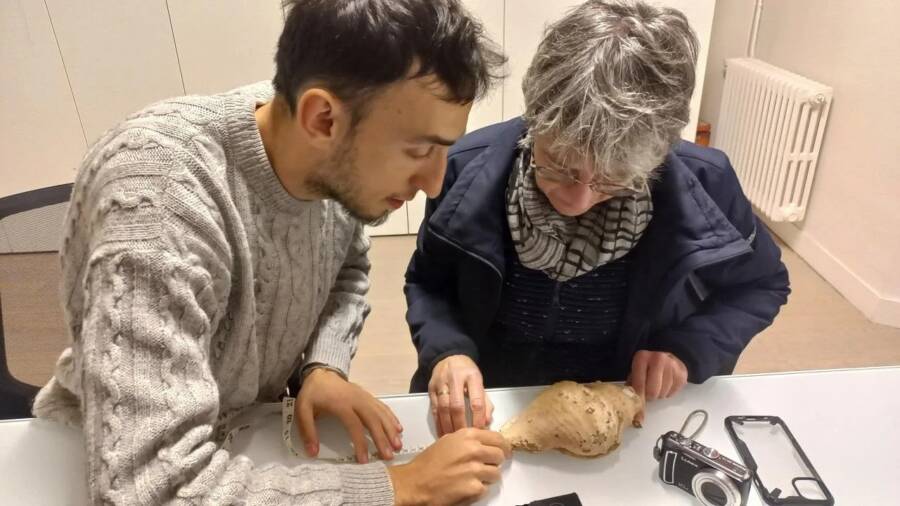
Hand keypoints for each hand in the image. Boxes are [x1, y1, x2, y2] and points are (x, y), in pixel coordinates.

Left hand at [296, 368, 402, 462]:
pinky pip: (383, 407)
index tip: (364, 460)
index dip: (360, 443)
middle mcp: (356, 400)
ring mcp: (364, 397)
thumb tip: (312, 453)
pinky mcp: (368, 396)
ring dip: (391, 429)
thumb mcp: (302, 410)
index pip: (354, 425)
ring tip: (398, 445)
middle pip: (373, 420)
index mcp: (341, 404)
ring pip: (381, 413)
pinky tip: (398, 428)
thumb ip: (308, 431)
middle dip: (382, 438)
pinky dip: (392, 417)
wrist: (321, 373)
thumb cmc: (312, 394)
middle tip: (389, 456)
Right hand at [388, 428, 510, 505]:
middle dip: (494, 462)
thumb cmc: (427, 464)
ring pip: (496, 474)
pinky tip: (465, 487)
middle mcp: (473, 450)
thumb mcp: (448, 441)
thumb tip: (483, 443)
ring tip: (472, 478)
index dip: (501, 446)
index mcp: (467, 436)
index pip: (498, 438)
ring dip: (487, 477)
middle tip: (485, 466)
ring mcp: (475, 469)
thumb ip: (468, 441)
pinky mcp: (474, 487)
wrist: (414, 483)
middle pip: (500, 455)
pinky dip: (478, 490)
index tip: (502, 450)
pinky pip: (486, 489)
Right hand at [429, 355, 492, 435]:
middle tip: (464, 438)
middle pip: (457, 405)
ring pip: (443, 408)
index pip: (476, 399)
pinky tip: (442, 433)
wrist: (448, 357)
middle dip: (461, 424)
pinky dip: (438, 422)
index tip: (480, 430)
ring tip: (453, 438)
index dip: (478, 417)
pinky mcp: (431, 388)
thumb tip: (487, 422)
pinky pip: (434, 408)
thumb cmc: (467, 373)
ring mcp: (441, 383)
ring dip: (448, 425)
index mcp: (472, 376)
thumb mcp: (479, 382)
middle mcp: (455, 378)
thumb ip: (485, 402)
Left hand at [627, 350, 688, 401]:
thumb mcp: (636, 372)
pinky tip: (666, 386)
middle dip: (650, 396)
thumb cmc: (647, 368)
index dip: (639, 396)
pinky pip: (674, 392)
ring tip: (657, 387)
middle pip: (653, 391)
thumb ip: (631, 387)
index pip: (639, 383)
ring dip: (659, 395)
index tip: (638, 403)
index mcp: (642, 357)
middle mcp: (658, 358)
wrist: (666, 358)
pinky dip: (669, 393)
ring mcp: (672, 364)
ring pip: (663, 392)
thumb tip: (632, 410)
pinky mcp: (682, 372)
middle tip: (649, 394)